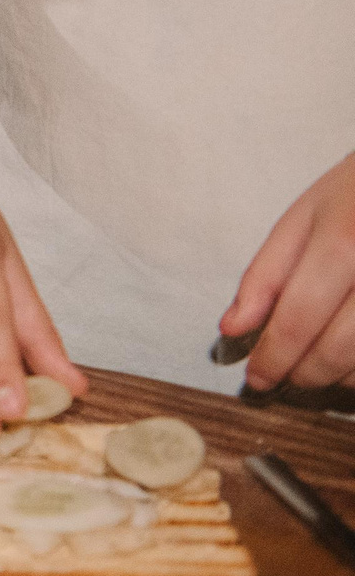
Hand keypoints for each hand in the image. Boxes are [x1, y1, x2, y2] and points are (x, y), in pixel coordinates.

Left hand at [224, 152, 354, 390]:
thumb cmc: (354, 197)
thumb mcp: (303, 218)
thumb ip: (265, 275)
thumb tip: (232, 328)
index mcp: (344, 241)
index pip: (299, 316)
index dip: (273, 356)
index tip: (256, 378)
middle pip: (339, 347)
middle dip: (303, 374)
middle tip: (282, 377)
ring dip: (337, 379)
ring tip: (313, 369)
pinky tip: (347, 363)